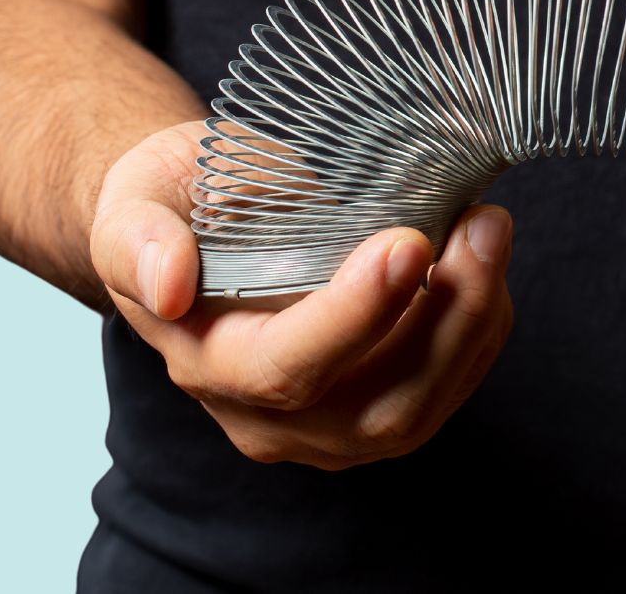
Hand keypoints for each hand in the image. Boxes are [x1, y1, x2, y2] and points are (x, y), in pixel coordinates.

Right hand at [90, 121, 513, 467]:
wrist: (198, 226)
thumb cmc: (175, 206)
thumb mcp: (136, 200)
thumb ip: (139, 238)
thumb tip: (168, 282)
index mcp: (204, 363)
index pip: (284, 367)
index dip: (352, 315)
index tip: (407, 243)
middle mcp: (266, 417)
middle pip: (374, 406)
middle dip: (446, 318)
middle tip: (482, 226)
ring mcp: (327, 425)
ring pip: (421, 408)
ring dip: (475, 323)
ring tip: (489, 231)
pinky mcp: (376, 408)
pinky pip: (444, 392)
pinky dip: (479, 330)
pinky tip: (484, 262)